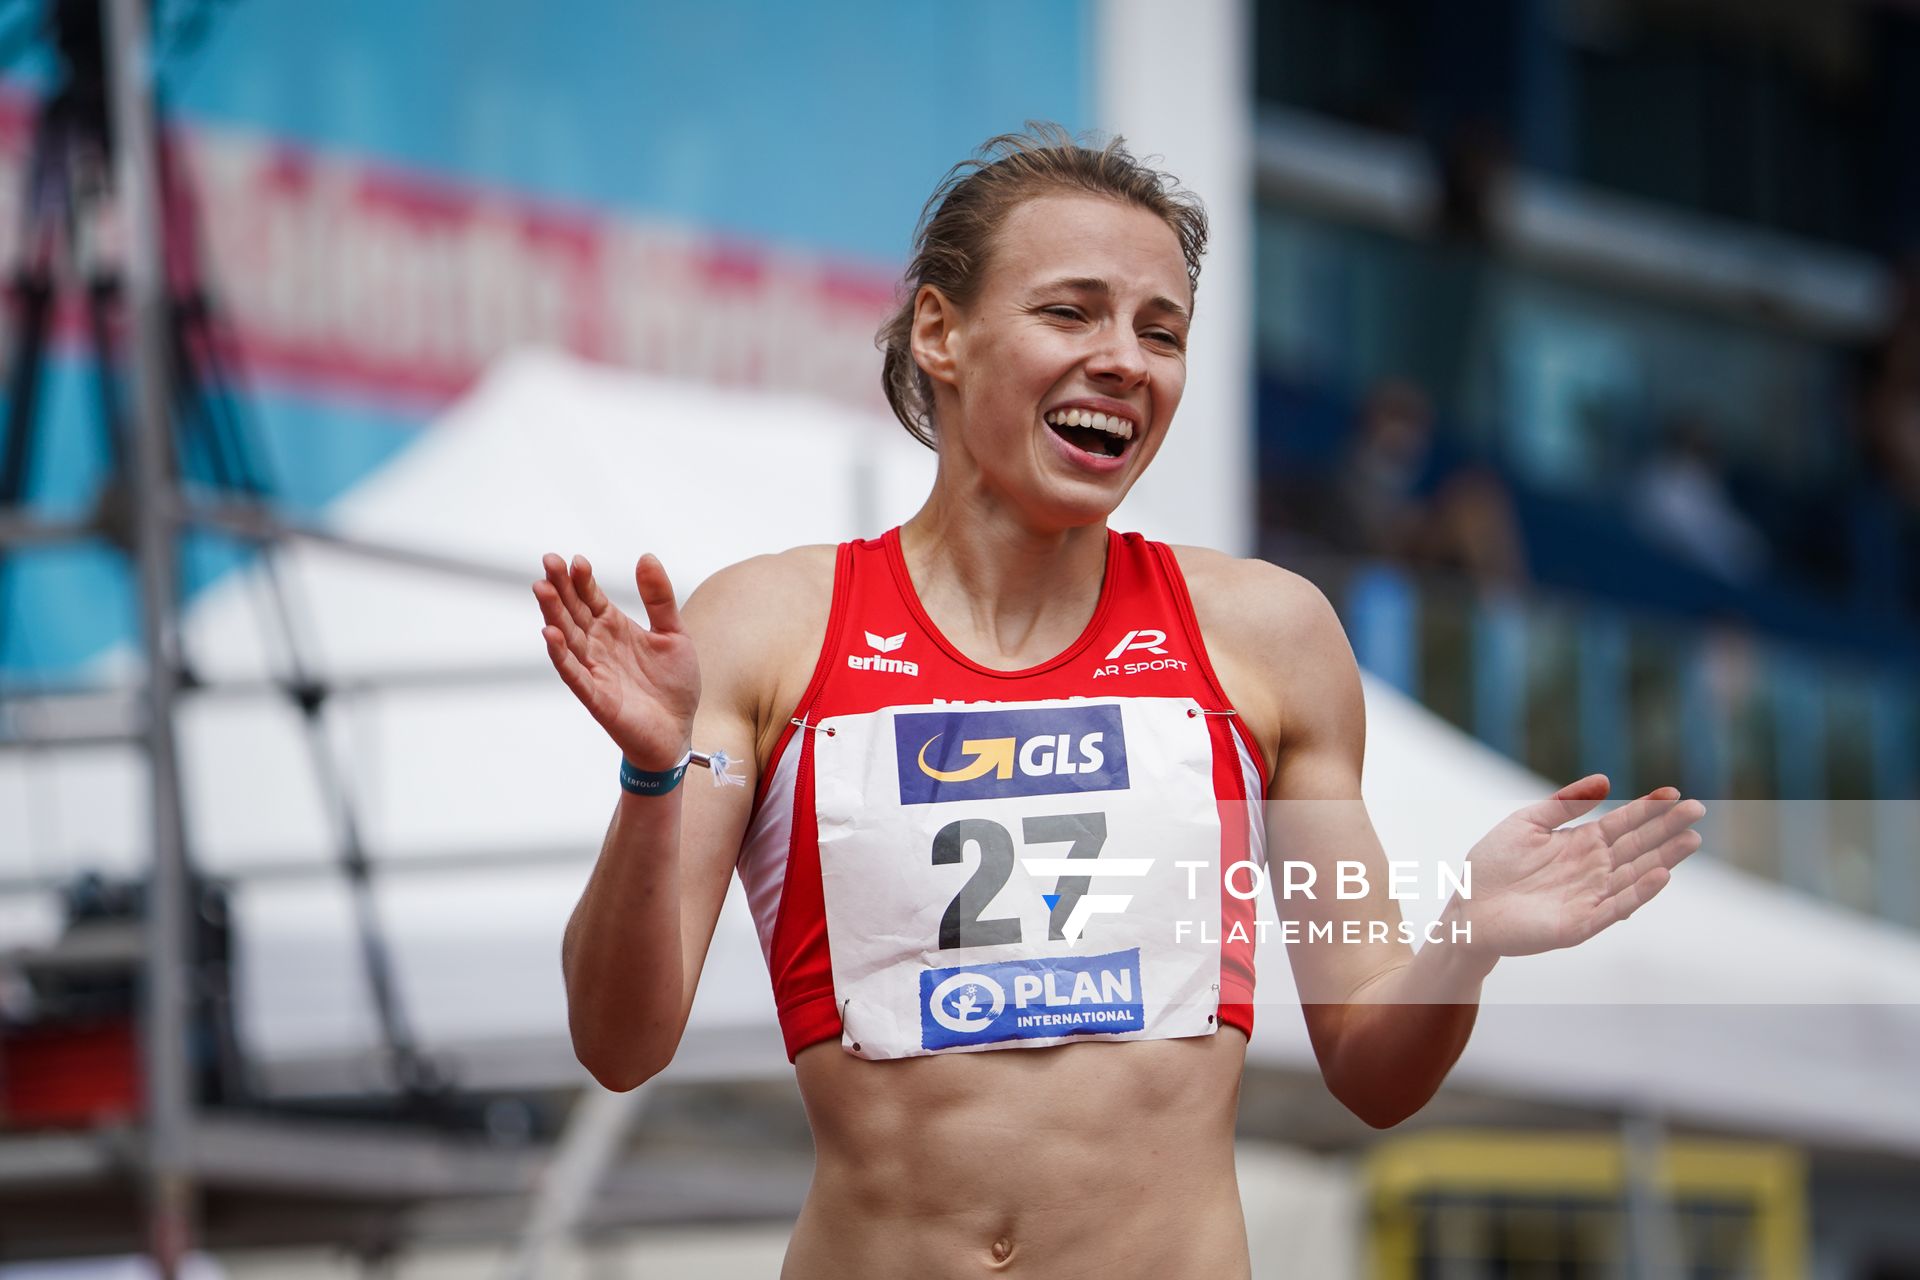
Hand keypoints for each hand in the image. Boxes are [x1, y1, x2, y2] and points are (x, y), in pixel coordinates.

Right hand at [533, 552, 698, 769]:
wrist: (679, 731)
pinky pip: (574, 674)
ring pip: (567, 638)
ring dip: (553, 614)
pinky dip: (561, 655)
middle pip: (573, 612)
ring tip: (542, 588)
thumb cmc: (673, 685)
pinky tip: (550, 634)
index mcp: (615, 628)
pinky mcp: (596, 697)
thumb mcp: (674, 633)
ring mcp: (594, 670)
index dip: (582, 578)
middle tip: (548, 560)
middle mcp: (598, 646)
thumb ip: (659, 598)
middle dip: (560, 587)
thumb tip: (646, 556)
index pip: (591, 597)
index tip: (576, 559)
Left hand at [1456, 775, 1704, 959]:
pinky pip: (1617, 906)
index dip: (1649, 808)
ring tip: (1691, 840)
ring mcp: (1590, 897)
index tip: (1675, 792)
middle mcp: (1592, 870)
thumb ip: (1564, 803)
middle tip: (1698, 810)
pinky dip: (1639, 892)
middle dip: (1667, 829)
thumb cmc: (1492, 866)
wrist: (1467, 910)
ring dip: (1664, 858)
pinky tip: (1661, 874)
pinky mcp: (1581, 923)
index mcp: (1580, 844)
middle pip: (1638, 846)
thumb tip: (1606, 781)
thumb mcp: (1527, 824)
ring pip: (1636, 875)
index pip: (1623, 823)